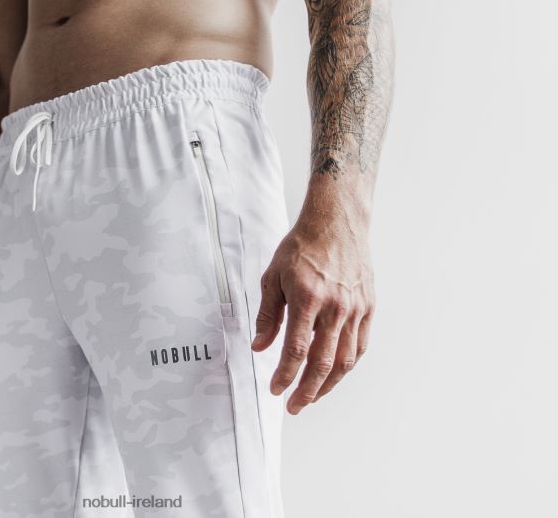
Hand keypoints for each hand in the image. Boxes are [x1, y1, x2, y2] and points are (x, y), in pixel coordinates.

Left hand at [252, 215, 374, 413]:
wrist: (337, 223)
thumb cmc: (302, 247)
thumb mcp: (273, 277)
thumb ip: (268, 316)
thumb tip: (260, 347)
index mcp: (307, 298)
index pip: (296, 350)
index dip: (285, 375)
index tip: (275, 389)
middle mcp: (335, 307)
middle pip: (323, 363)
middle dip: (307, 390)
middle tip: (293, 406)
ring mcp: (356, 308)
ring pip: (345, 359)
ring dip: (329, 384)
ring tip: (312, 396)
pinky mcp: (369, 307)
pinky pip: (360, 345)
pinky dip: (347, 364)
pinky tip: (334, 373)